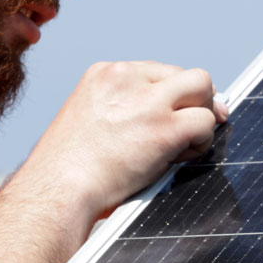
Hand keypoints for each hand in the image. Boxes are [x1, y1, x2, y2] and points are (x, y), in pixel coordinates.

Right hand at [16, 61, 228, 220]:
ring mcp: (148, 101)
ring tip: (184, 144)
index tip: (169, 117)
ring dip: (201, 115)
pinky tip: (182, 158)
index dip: (169, 97)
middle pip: (184, 73)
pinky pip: (205, 121)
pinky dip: (202, 140)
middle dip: (193, 100)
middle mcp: (126, 78)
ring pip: (203, 85)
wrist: (57, 190)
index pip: (156, 71)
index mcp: (103, 74)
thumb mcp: (88, 122)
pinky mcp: (165, 129)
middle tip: (189, 129)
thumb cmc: (66, 172)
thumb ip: (120, 112)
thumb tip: (159, 121)